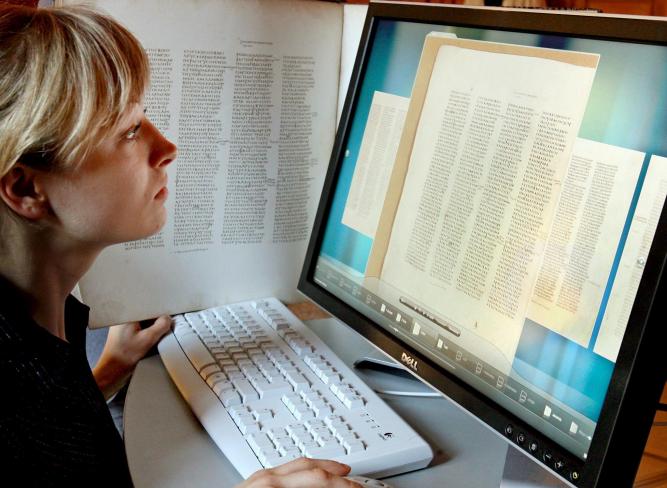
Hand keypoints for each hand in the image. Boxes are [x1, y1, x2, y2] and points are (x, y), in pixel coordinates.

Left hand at [92, 315, 171, 398]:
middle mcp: (124, 319)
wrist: (112, 370)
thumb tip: (168, 319)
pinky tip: (146, 342)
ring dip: (151, 329)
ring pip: (143, 322)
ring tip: (150, 339)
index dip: (159, 312)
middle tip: (159, 331)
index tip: (166, 318)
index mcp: (127, 315)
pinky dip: (145, 334)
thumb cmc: (124, 355)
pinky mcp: (125, 335)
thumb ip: (161, 326)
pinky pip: (139, 330)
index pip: (148, 306)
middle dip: (155, 322)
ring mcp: (123, 327)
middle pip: (146, 314)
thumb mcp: (148, 339)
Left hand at [236, 457, 359, 487]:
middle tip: (354, 484)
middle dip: (338, 476)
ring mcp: (258, 478)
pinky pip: (286, 467)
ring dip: (323, 467)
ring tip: (339, 472)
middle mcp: (266, 479)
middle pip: (312, 469)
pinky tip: (310, 473)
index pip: (319, 481)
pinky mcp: (253, 481)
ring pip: (299, 463)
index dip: (343, 486)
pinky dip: (305, 468)